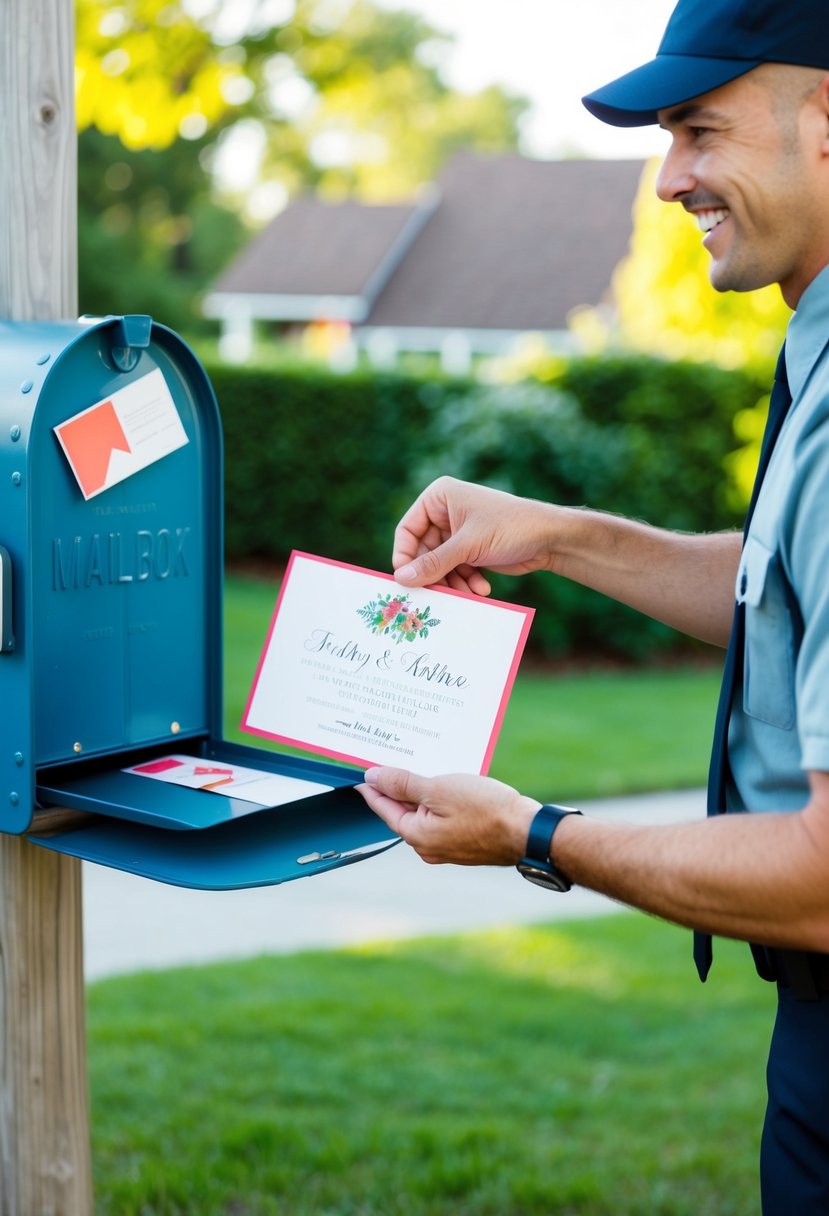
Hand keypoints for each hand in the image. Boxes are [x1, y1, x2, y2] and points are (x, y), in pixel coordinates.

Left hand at [357, 766, 539, 865]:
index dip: (372, 788)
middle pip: (404, 812)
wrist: (527, 831)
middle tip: (389, 763)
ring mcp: (448, 847)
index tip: (361, 775)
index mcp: (417, 835)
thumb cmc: (485, 810)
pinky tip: (448, 784)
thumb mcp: (438, 789)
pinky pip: (444, 819)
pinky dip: (441, 801)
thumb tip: (373, 777)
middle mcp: (429, 847)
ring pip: (426, 814)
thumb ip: (403, 784)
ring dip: (422, 792)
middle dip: (398, 788)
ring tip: (420, 768)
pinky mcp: (466, 842)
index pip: (384, 808)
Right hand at [392, 476, 557, 593]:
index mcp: (439, 497)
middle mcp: (445, 512)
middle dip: (434, 574)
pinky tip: (481, 589)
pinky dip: (466, 581)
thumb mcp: (468, 545)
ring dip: (452, 582)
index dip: (404, 556)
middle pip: (423, 551)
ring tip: (467, 594)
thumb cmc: (510, 528)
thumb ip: (433, 563)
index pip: (407, 529)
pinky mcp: (471, 549)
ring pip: (440, 565)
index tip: (406, 580)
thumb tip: (401, 579)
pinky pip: (456, 569)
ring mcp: (458, 532)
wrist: (550, 538)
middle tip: (438, 594)